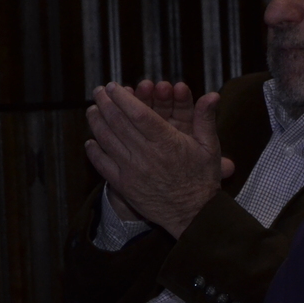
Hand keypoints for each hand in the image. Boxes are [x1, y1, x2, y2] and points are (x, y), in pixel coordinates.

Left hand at [85, 83, 224, 237]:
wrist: (194, 215)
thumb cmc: (203, 179)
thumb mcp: (210, 147)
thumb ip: (206, 118)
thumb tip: (213, 94)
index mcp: (168, 142)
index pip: (138, 113)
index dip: (123, 98)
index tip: (114, 87)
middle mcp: (147, 155)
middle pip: (119, 123)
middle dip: (106, 103)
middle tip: (99, 91)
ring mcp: (133, 171)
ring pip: (107, 140)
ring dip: (97, 122)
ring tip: (93, 109)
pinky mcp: (125, 186)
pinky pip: (103, 165)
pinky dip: (94, 151)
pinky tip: (90, 141)